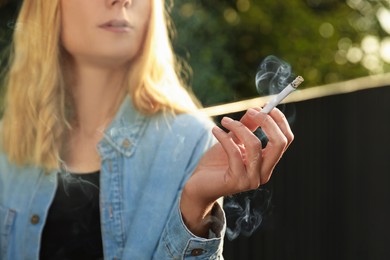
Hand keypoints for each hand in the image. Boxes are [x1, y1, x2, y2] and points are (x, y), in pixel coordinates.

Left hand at [180, 107, 293, 236]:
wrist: (199, 185)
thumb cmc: (217, 163)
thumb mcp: (233, 141)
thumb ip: (247, 127)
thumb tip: (257, 109)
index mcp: (267, 163)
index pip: (285, 140)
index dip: (279, 120)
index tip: (266, 105)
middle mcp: (264, 173)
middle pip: (279, 143)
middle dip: (266, 121)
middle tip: (250, 111)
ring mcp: (252, 179)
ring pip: (255, 145)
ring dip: (239, 127)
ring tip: (225, 121)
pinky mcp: (237, 181)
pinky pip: (234, 152)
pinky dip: (224, 137)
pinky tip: (215, 130)